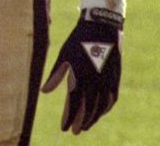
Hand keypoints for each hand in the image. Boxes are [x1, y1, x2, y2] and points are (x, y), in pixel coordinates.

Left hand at [41, 10, 122, 133]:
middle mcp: (95, 81)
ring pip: (102, 106)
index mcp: (80, 76)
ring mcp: (107, 80)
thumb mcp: (64, 56)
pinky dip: (106, 108)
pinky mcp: (115, 77)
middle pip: (89, 109)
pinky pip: (111, 98)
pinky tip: (101, 112)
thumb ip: (55, 75)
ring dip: (94, 118)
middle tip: (75, 132)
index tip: (64, 128)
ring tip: (86, 126)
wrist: (101, 27)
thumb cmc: (77, 41)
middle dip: (81, 121)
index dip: (69, 117)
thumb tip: (44, 92)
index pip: (75, 104)